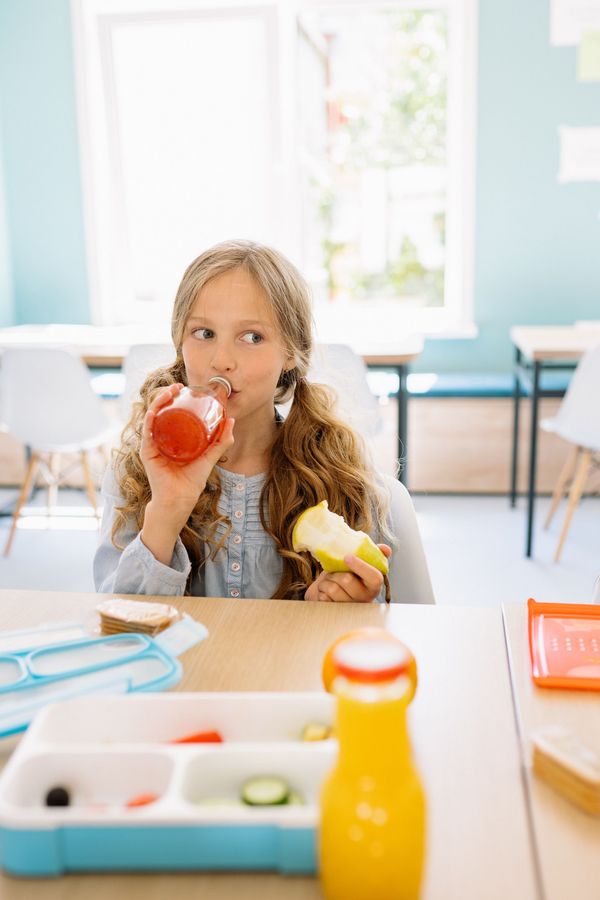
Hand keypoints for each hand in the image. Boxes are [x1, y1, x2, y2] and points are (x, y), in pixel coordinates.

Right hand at [140, 383, 234, 528]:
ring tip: (169, 392)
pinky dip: (149, 421)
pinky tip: (154, 411)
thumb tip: (231, 420)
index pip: (171, 412)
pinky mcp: (147, 453)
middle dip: (167, 395)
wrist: (181, 499)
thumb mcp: (210, 457)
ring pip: (152, 418)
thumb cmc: (191, 481)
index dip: (175, 398)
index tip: (184, 387)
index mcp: (172, 437)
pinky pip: (146, 433)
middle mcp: (160, 438)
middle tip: (178, 387)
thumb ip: (221, 441)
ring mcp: (152, 444)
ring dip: (158, 402)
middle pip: (161, 411)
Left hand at [304, 545, 391, 602]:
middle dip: (335, 572)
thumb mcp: (360, 563)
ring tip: (329, 581)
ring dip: (326, 581)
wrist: (328, 590)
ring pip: (333, 588)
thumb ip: (374, 554)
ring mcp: (349, 607)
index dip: (361, 566)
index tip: (347, 556)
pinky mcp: (335, 612)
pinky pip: (324, 597)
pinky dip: (321, 590)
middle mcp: (364, 599)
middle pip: (347, 580)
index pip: (375, 578)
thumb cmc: (347, 574)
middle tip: (333, 571)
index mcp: (374, 586)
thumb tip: (386, 549)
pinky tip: (325, 591)